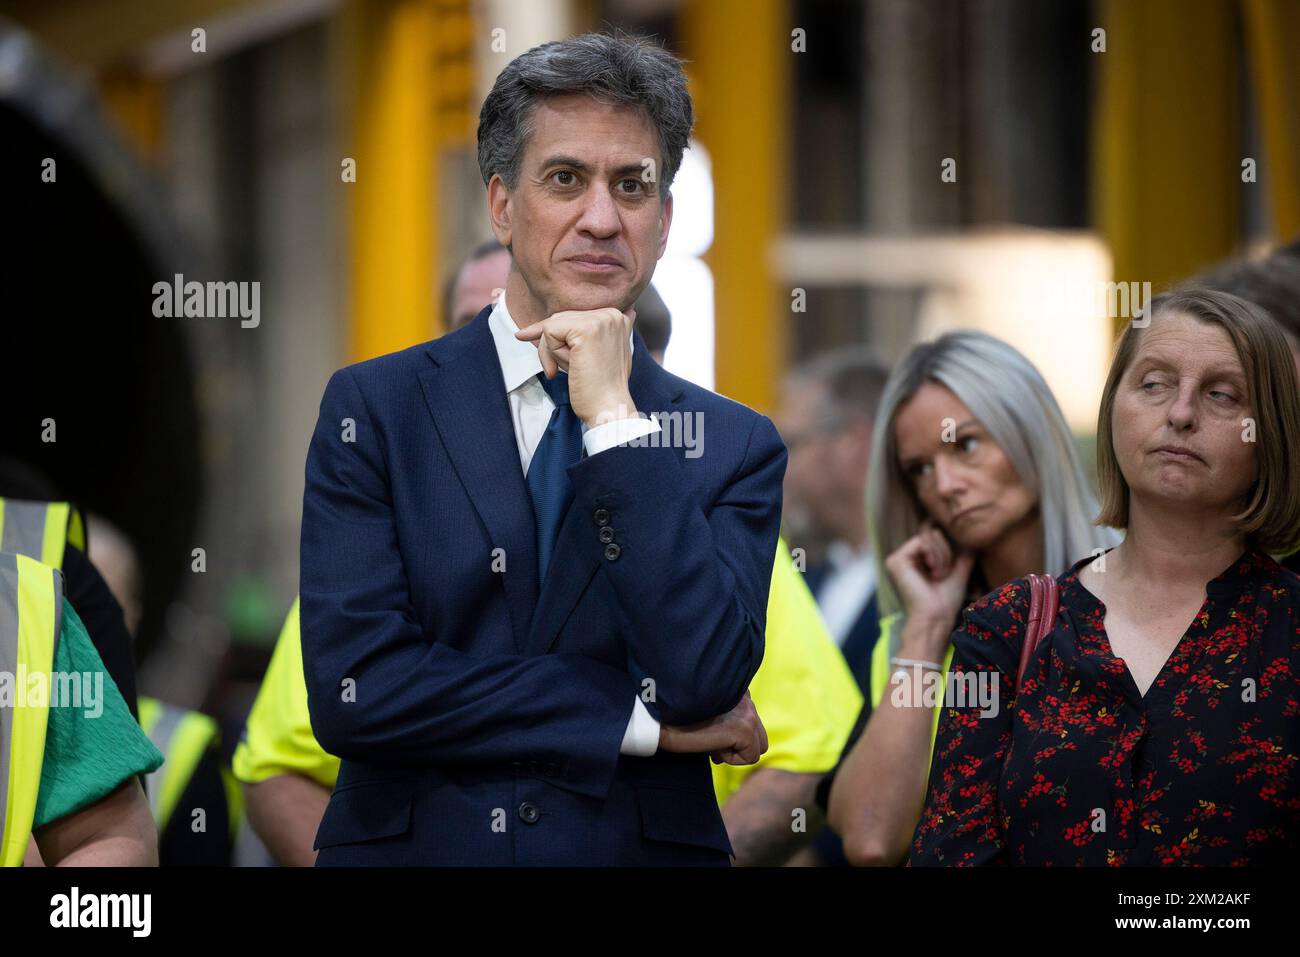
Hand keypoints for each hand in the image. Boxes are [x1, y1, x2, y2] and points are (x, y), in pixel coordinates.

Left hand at [514, 307, 637, 426]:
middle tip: (566, 369)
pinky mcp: (586, 329)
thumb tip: (544, 326)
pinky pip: (549, 332)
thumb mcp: (594, 353)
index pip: (573, 316)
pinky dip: (551, 354)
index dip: (554, 334)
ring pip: (553, 325)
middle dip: (552, 346)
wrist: (608, 408)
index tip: (524, 335)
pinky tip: (571, 368)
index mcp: (616, 317)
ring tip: (575, 370)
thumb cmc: (600, 387)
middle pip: (561, 318)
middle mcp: (611, 313)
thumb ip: (582, 335)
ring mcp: (601, 319)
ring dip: (553, 352)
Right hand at [657, 691, 768, 765]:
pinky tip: (712, 746)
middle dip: (738, 746)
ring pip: (757, 748)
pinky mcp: (743, 729)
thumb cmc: (677, 717)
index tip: (710, 737)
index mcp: (737, 689)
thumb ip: (725, 718)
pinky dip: (731, 759)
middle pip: (759, 736)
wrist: (661, 718)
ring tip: (711, 744)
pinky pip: (751, 757)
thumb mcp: (706, 712)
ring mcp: (747, 713)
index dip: (732, 737)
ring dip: (734, 752)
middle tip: (712, 745)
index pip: (750, 722)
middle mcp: (746, 698)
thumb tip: (732, 743)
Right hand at [884, 520, 974, 628]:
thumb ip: (963, 552)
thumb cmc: (946, 600)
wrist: (937, 618)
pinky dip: (935, 556)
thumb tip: (972, 536)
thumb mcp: (959, 570)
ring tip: (938, 575)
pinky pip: (922, 542)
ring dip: (942, 556)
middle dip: (946, 552)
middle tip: (942, 575)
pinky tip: (933, 573)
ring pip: (929, 536)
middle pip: (932, 533)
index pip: (935, 536)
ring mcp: (898, 558)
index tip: (948, 572)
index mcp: (915, 559)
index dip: (948, 549)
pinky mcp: (896, 560)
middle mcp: (904, 557)